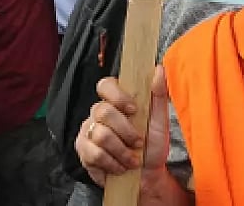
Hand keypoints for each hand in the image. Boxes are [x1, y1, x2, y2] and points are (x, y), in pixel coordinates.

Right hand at [75, 67, 171, 187]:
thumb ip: (158, 93)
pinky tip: (121, 167)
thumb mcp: (160, 119)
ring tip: (133, 159)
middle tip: (138, 143)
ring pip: (100, 134)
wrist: (147, 175)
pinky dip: (113, 163)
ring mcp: (88, 131)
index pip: (106, 85)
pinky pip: (94, 153)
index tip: (133, 109)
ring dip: (122, 151)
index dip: (117, 95)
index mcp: (116, 101)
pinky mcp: (83, 151)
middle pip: (103, 111)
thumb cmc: (152, 145)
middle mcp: (98, 113)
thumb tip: (158, 69)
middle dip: (125, 131)